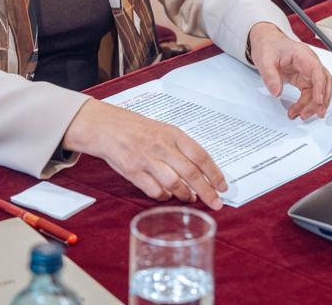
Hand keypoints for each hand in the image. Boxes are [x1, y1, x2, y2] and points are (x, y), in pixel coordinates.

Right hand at [63, 99, 226, 209]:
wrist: (108, 127)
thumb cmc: (139, 130)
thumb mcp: (164, 131)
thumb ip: (181, 149)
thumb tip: (202, 173)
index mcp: (174, 134)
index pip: (200, 155)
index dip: (214, 173)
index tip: (223, 187)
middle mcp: (162, 146)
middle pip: (191, 173)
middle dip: (207, 191)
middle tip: (216, 204)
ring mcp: (147, 159)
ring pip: (174, 183)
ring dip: (185, 195)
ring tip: (190, 198)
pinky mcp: (133, 172)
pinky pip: (154, 190)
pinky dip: (164, 196)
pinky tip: (167, 195)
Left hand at [248, 22, 331, 120]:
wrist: (266, 42)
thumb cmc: (269, 46)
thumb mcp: (264, 59)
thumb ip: (270, 76)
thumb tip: (276, 92)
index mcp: (302, 55)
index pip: (317, 70)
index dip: (320, 86)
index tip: (319, 100)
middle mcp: (309, 63)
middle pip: (324, 81)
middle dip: (322, 99)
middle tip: (317, 113)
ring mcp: (307, 72)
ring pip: (318, 90)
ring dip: (313, 104)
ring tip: (302, 115)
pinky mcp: (303, 79)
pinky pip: (310, 93)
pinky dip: (306, 104)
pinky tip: (298, 111)